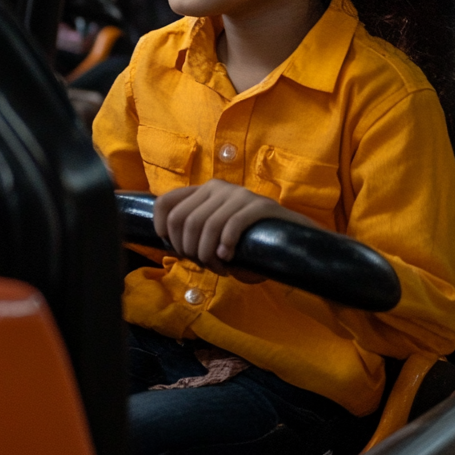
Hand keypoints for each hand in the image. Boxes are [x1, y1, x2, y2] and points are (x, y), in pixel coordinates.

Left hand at [154, 179, 315, 278]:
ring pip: (206, 226)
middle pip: (183, 220)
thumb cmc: (249, 239)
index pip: (166, 202)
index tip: (175, 249)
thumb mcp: (216, 232)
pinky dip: (226, 246)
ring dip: (208, 255)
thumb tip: (172, 246)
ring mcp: (241, 194)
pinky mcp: (261, 206)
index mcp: (205, 190)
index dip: (162, 229)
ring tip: (220, 267)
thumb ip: (195, 231)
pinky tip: (230, 257)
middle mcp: (220, 187)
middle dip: (189, 250)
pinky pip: (232, 225)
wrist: (292, 238)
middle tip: (205, 264)